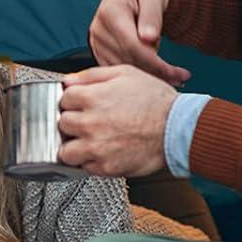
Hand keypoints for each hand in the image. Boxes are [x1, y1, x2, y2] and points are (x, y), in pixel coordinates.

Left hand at [58, 64, 173, 177]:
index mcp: (92, 98)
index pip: (63, 99)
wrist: (179, 128)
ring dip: (74, 146)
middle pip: (62, 124)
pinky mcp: (105, 167)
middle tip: (87, 122)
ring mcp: (96, 147)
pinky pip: (84, 167)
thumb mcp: (125, 74)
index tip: (81, 104)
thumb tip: (68, 81)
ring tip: (89, 141)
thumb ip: (91, 75)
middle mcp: (90, 123)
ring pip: (65, 151)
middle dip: (73, 122)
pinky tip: (103, 152)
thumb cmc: (157, 101)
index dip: (73, 101)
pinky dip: (91, 162)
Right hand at [89, 0, 189, 87]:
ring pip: (121, 67)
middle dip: (154, 72)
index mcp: (110, 13)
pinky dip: (135, 73)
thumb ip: (151, 15)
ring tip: (171, 77)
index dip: (155, 63)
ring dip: (146, 75)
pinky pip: (116, 67)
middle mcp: (98, 29)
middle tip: (180, 78)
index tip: (177, 73)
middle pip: (127, 60)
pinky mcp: (99, 49)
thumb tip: (148, 38)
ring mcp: (96, 41)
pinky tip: (153, 73)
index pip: (133, 46)